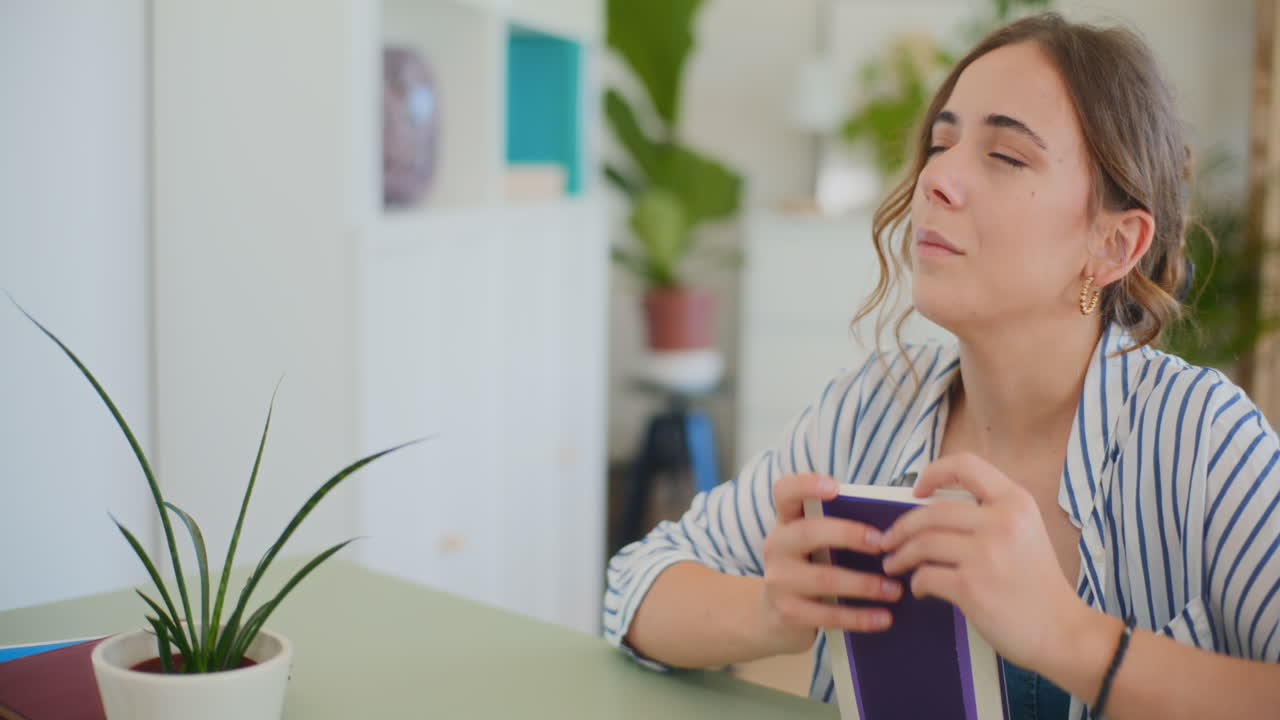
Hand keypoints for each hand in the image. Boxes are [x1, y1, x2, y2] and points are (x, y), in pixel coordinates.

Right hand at [757, 473, 904, 655]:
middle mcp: (777, 546)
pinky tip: (883, 618)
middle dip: (849, 535)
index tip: (835, 488)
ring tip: (895, 589)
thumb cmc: (810, 570)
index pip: (785, 491)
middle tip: (883, 544)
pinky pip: (827, 615)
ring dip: (864, 584)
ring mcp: (779, 580)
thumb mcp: (815, 545)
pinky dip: (859, 617)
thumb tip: (893, 525)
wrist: (774, 617)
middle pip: (809, 532)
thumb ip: (839, 529)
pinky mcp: (787, 612)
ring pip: (823, 578)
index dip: (806, 485)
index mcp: (786, 521)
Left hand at [879, 453, 1083, 670]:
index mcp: (1016, 502)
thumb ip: (990, 514)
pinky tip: (920, 588)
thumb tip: (932, 509)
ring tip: (894, 564)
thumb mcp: (1026, 532)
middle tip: (889, 540)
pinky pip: (925, 576)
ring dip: (900, 555)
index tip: (916, 490)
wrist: (1064, 631)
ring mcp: (986, 554)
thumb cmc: (1039, 585)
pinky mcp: (971, 587)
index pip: (966, 464)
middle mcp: (1002, 522)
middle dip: (901, 527)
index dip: (933, 473)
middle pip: (931, 511)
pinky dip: (917, 583)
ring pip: (922, 542)